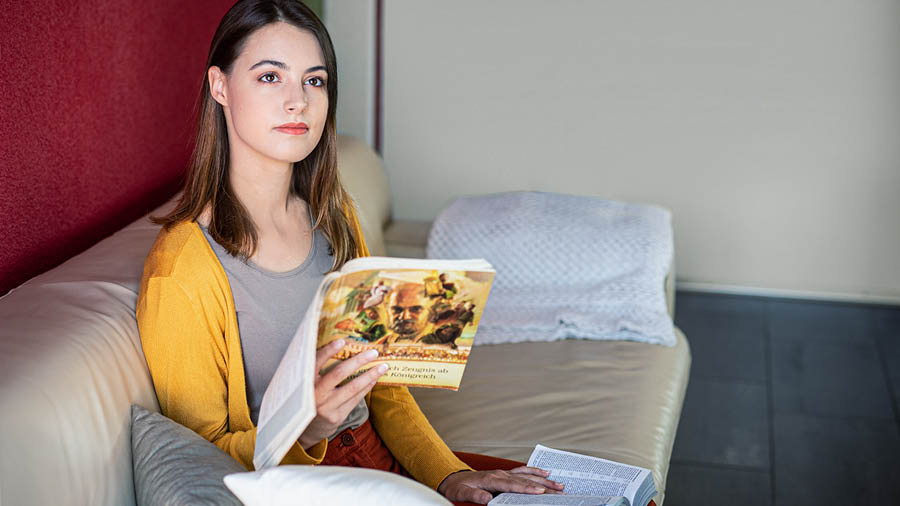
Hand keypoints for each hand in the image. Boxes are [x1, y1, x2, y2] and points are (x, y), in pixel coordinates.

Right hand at [297, 340, 387, 448]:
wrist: (307, 429)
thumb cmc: (309, 398)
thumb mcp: (304, 384)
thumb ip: (314, 369)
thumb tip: (337, 346)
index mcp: (304, 382)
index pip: (315, 363)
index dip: (328, 351)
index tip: (342, 341)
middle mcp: (314, 395)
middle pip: (339, 373)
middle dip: (358, 361)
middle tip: (373, 353)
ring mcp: (326, 407)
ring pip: (352, 388)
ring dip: (370, 375)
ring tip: (383, 366)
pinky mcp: (337, 416)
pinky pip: (355, 399)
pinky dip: (366, 388)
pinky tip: (374, 380)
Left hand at [437, 467, 564, 503]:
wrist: (453, 478)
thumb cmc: (458, 487)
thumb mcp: (462, 494)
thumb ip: (475, 495)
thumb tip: (487, 499)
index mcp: (492, 480)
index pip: (513, 485)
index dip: (527, 489)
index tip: (540, 492)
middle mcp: (501, 474)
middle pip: (525, 480)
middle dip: (543, 485)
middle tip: (558, 491)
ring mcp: (504, 472)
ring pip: (527, 475)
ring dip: (544, 479)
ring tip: (559, 484)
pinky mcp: (505, 473)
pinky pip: (523, 471)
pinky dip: (534, 471)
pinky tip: (545, 473)